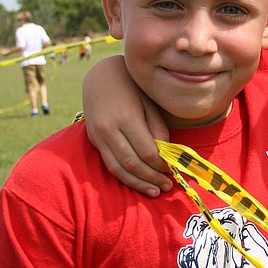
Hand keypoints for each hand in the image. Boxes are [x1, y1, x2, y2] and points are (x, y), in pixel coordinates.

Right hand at [82, 55, 171, 196]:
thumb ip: (158, 128)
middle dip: (151, 178)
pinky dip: (124, 176)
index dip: (161, 164)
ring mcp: (98, 136)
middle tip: (167, 187)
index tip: (173, 169)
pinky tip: (138, 182)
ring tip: (154, 191)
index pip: (146, 151)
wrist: (100, 75)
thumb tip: (165, 154)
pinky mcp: (94, 141)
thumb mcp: (149, 103)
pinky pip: (109, 164)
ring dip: (137, 183)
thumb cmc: (132, 86)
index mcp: (126, 118)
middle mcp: (109, 130)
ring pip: (118, 169)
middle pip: (132, 163)